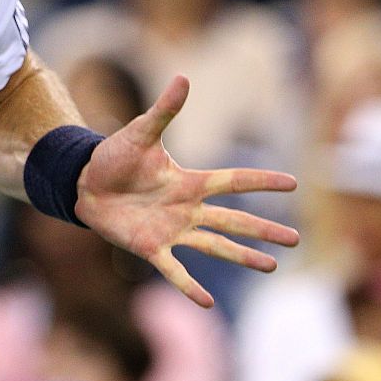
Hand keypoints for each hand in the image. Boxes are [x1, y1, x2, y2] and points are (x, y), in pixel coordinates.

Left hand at [74, 75, 298, 307]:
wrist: (83, 183)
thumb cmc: (114, 157)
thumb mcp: (140, 133)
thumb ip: (164, 110)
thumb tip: (183, 77)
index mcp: (189, 182)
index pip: (233, 180)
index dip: (260, 181)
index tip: (293, 183)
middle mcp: (187, 208)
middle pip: (234, 220)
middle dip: (264, 229)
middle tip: (296, 239)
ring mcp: (171, 230)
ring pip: (215, 246)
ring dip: (242, 256)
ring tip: (272, 266)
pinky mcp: (150, 247)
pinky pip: (174, 269)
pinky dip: (189, 285)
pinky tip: (207, 302)